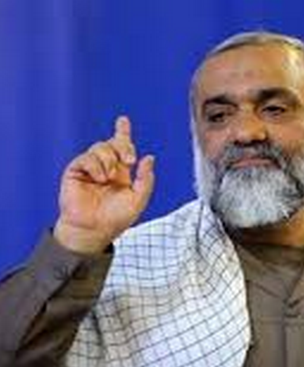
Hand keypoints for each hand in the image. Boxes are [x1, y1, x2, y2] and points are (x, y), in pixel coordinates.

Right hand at [54, 116, 154, 253]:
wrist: (94, 230)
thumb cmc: (116, 219)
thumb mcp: (138, 199)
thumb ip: (146, 179)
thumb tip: (149, 157)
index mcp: (121, 173)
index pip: (122, 148)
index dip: (122, 132)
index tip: (123, 120)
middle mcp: (106, 168)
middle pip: (113, 143)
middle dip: (123, 145)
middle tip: (128, 160)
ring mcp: (90, 169)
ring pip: (100, 147)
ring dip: (109, 160)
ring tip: (109, 178)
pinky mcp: (75, 172)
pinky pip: (86, 158)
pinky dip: (95, 166)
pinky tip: (99, 178)